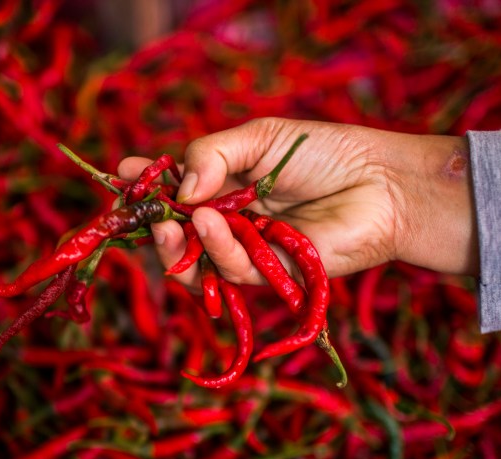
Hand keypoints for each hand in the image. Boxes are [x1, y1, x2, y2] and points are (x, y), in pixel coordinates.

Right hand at [118, 117, 477, 290]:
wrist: (380, 183)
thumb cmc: (325, 154)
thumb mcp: (259, 137)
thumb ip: (211, 153)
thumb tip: (179, 186)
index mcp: (224, 186)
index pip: (175, 192)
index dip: (146, 187)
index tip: (121, 174)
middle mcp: (230, 223)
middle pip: (177, 237)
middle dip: (153, 227)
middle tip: (146, 213)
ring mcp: (248, 252)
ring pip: (195, 265)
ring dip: (177, 246)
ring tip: (173, 222)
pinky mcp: (269, 277)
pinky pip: (230, 270)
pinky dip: (215, 248)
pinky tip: (212, 223)